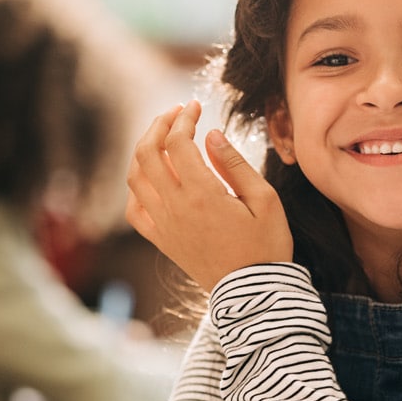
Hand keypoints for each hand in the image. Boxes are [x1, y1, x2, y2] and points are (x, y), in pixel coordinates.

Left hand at [125, 101, 292, 290]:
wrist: (255, 294)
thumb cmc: (267, 246)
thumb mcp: (265, 200)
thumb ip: (235, 164)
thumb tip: (211, 134)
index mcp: (202, 194)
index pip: (178, 142)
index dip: (184, 118)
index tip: (195, 106)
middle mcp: (175, 207)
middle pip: (147, 153)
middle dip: (159, 125)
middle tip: (175, 113)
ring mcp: (164, 225)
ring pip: (135, 177)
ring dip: (144, 150)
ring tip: (162, 137)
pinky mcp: (162, 241)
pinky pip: (134, 210)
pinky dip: (137, 188)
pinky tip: (152, 178)